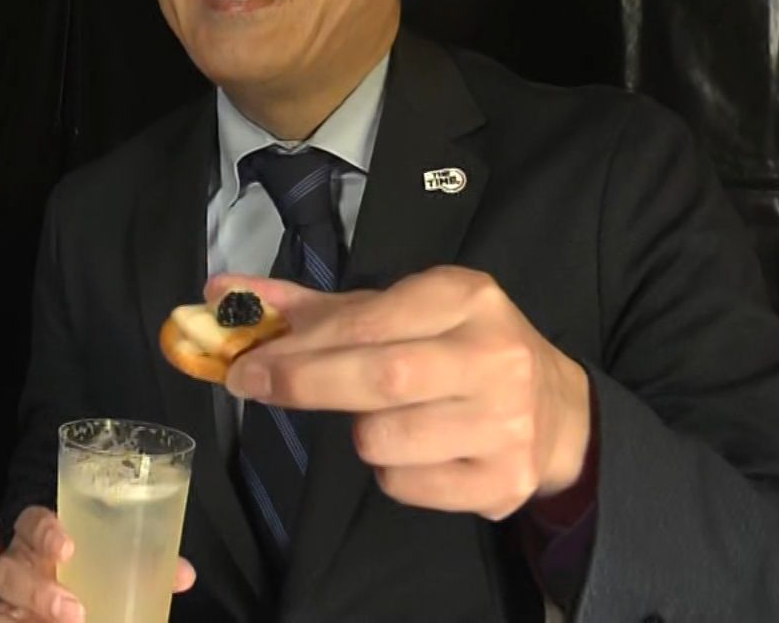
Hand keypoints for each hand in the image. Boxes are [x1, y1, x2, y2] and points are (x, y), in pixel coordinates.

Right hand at [0, 507, 194, 621]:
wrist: (56, 570)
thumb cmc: (86, 557)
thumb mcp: (110, 552)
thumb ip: (145, 560)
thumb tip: (183, 575)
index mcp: (40, 536)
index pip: (31, 523)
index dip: (44, 533)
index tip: (68, 549)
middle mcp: (18, 565)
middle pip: (8, 571)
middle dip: (38, 592)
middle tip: (75, 609)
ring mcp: (9, 599)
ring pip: (0, 609)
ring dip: (32, 617)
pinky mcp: (7, 620)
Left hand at [212, 266, 590, 521]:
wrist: (558, 412)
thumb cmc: (455, 349)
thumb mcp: (398, 311)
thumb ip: (312, 307)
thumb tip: (220, 293)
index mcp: (466, 296)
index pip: (369, 320)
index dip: (299, 345)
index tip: (245, 362)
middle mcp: (494, 355)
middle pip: (378, 379)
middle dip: (304, 384)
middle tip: (255, 386)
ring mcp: (506, 422)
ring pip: (384, 440)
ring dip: (360, 434)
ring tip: (385, 418)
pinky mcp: (503, 481)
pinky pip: (405, 485)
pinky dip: (391, 473)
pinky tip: (418, 451)